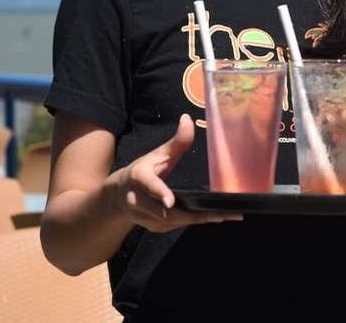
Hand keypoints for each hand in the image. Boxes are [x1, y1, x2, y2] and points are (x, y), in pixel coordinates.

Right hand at [107, 113, 241, 232]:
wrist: (118, 196)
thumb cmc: (144, 170)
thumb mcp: (157, 154)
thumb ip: (176, 141)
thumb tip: (187, 119)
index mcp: (138, 177)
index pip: (148, 185)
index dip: (159, 192)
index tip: (171, 201)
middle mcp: (137, 200)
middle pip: (165, 212)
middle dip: (194, 214)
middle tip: (222, 214)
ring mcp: (144, 217)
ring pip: (172, 222)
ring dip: (200, 220)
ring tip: (227, 216)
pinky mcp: (152, 227)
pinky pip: (175, 226)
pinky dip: (195, 221)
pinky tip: (215, 217)